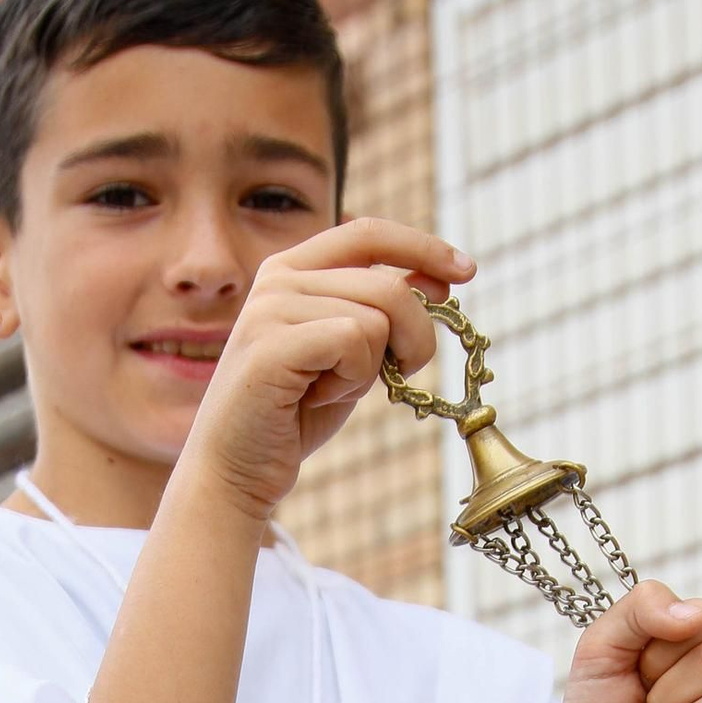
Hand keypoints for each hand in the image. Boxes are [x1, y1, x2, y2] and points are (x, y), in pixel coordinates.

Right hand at [170, 218, 476, 520]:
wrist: (235, 469)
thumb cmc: (292, 416)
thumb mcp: (349, 355)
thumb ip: (381, 314)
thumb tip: (437, 280)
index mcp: (291, 268)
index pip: (368, 232)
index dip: (422, 247)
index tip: (466, 272)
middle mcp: (278, 278)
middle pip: (388, 283)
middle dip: (415, 335)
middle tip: (399, 373)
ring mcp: (270, 308)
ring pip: (377, 317)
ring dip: (373, 368)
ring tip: (330, 389)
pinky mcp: (271, 344)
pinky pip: (355, 342)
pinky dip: (351, 380)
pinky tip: (318, 397)